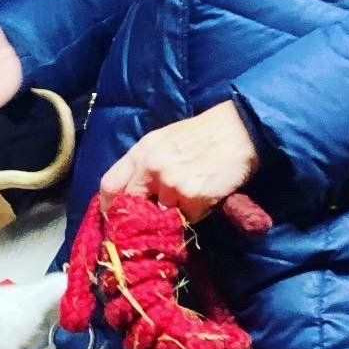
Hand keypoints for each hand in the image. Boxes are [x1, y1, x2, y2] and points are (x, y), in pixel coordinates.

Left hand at [99, 101, 259, 222]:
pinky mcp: (194, 197)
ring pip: (163, 214)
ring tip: (191, 193)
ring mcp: (171, 184)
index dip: (109, 207)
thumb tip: (131, 194)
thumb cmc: (200, 135)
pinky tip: (207, 195)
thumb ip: (144, 165)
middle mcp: (151, 168)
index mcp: (140, 153)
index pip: (109, 185)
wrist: (238, 129)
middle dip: (141, 216)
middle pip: (132, 205)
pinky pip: (189, 218)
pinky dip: (196, 212)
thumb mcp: (162, 141)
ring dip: (175, 212)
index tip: (115, 219)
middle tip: (153, 219)